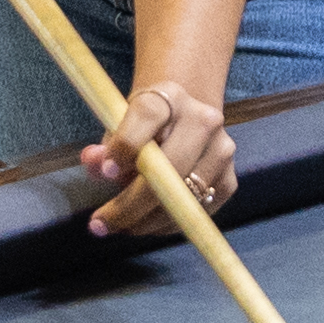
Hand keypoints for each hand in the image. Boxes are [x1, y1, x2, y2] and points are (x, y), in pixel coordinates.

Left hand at [72, 73, 234, 243]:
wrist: (185, 121)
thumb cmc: (143, 129)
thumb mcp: (120, 129)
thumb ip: (102, 149)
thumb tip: (93, 162)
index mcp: (169, 97)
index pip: (147, 116)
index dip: (125, 145)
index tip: (106, 172)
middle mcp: (203, 119)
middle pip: (170, 166)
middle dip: (131, 204)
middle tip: (102, 224)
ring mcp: (222, 150)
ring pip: (184, 196)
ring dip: (147, 221)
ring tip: (122, 226)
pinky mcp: (230, 179)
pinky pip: (198, 212)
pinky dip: (169, 225)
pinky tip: (148, 224)